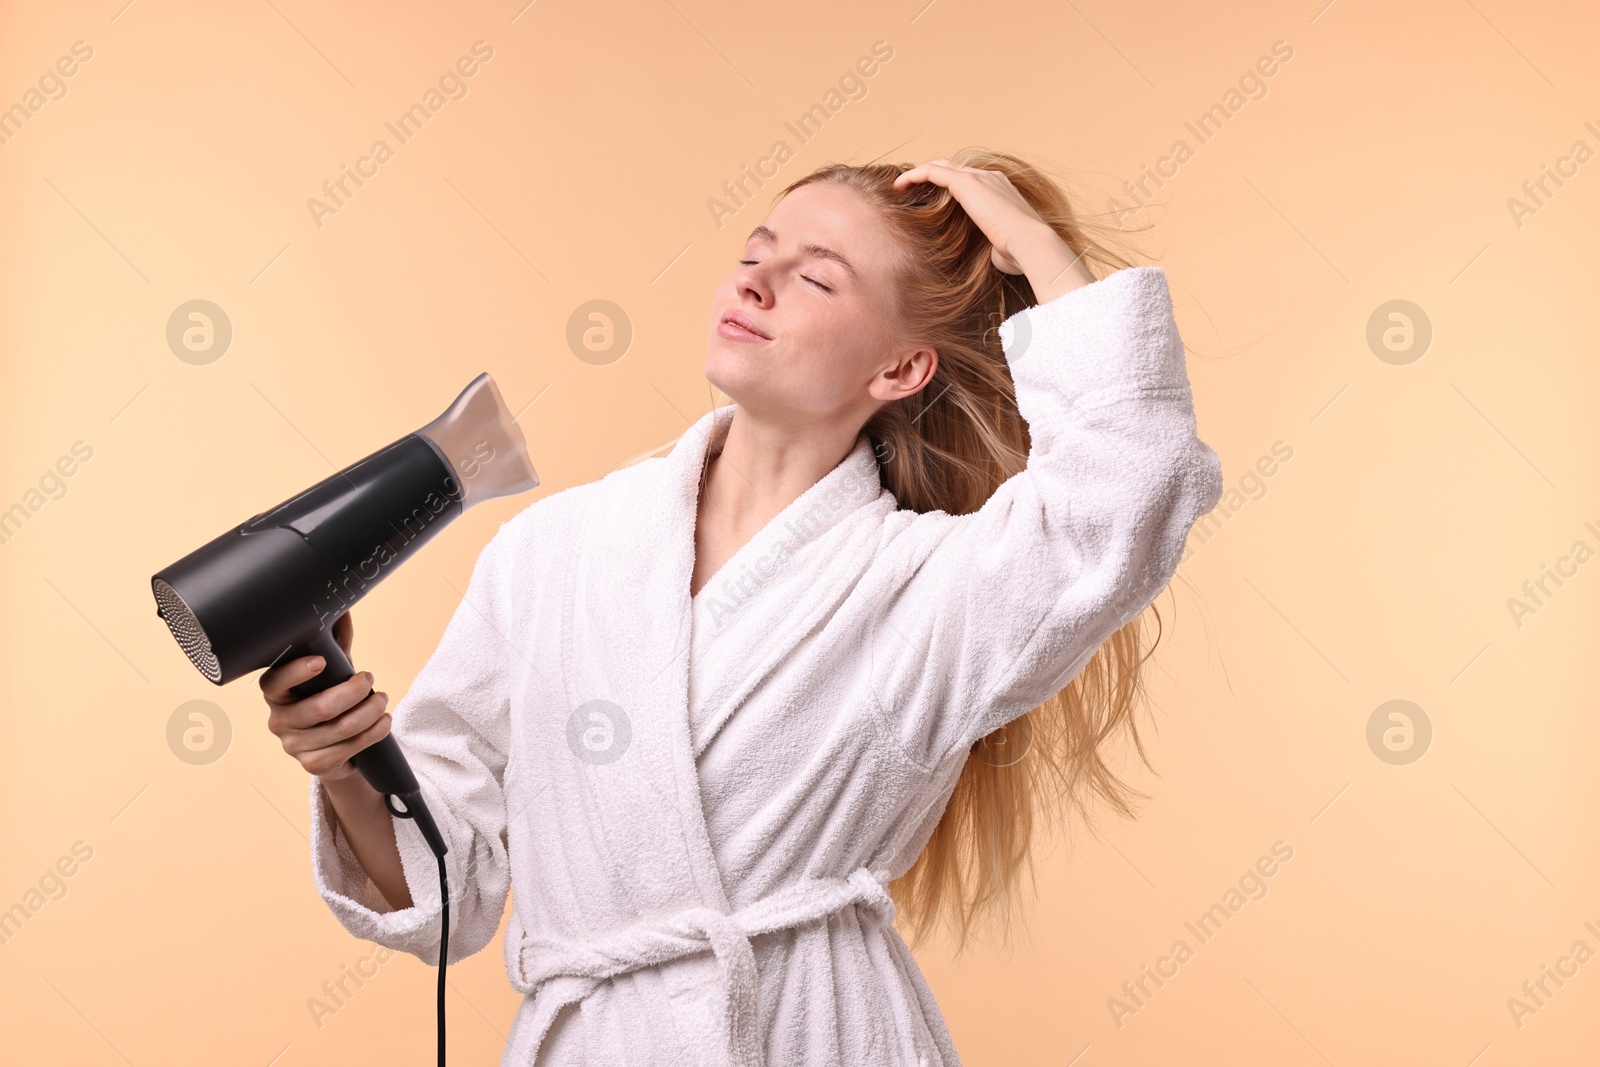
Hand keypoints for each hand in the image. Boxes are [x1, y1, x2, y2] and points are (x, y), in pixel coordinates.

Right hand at [259, 611, 391, 780]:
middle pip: (317, 709)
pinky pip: (347, 750)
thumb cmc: (328, 697)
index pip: (275, 682)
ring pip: (338, 730)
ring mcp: (294, 746)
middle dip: (351, 692)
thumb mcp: (332, 671)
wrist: (334, 746)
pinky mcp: (313, 765)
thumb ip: (335, 642)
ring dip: (369, 712)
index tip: (321, 661)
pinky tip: (384, 722)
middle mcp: (279, 721)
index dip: (296, 672)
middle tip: (370, 678)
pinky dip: (373, 733)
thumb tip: (343, 608)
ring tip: (383, 699)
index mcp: (275, 693)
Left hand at [892, 158, 1093, 301]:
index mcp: (1001, 190)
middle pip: (954, 168)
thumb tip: (994, 255)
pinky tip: (898, 186)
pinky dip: (914, 176)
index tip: (932, 200)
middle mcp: (990, 178)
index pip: (970, 180)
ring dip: (919, 175)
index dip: (950, 186)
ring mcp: (979, 177)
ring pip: (941, 166)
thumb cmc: (1021, 252)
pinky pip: (932, 172)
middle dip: (932, 175)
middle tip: (911, 189)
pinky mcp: (966, 183)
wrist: (1031, 243)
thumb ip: (994, 244)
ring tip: (900, 187)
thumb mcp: (1004, 247)